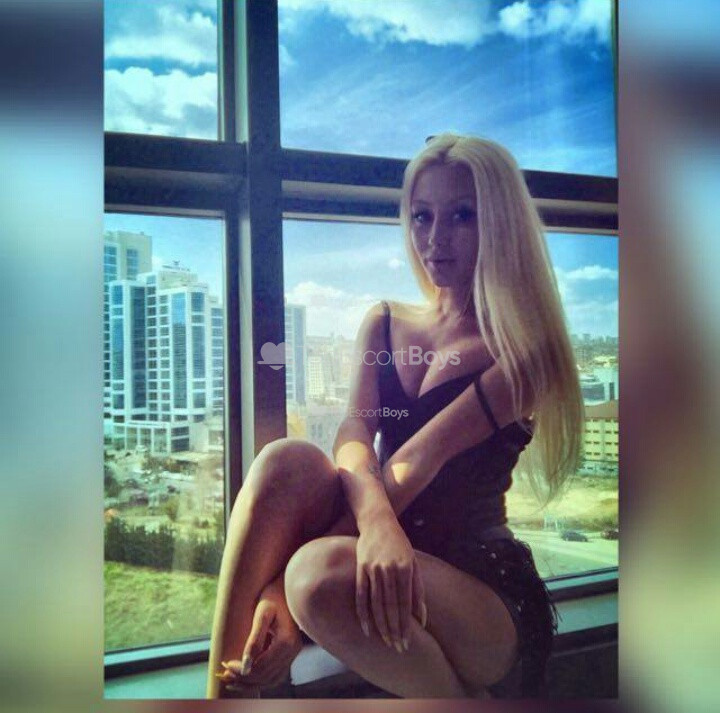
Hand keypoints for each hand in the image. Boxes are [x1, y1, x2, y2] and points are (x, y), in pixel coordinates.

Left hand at [218, 576, 301, 688]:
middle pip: (265, 677)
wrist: (286, 587)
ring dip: (251, 683)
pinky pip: (275, 674)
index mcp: (286, 642)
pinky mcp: (290, 653)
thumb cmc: (272, 595)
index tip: (225, 664)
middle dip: (243, 679)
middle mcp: (293, 651)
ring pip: (271, 680)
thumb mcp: (261, 613)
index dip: (240, 670)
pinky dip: (260, 679)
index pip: (261, 668)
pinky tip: (246, 675)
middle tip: (224, 675)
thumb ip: (254, 640)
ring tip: (231, 681)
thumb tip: (245, 667)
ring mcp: (293, 653)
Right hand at [355, 511, 426, 652]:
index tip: (407, 642)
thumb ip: (418, 590)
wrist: (378, 522)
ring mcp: (373, 569)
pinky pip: (361, 595)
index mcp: (405, 569)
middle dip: (394, 630)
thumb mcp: (414, 563)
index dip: (405, 625)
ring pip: (376, 604)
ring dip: (381, 626)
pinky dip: (362, 613)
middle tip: (397, 648)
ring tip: (385, 642)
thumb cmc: (400, 545)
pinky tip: (366, 629)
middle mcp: (389, 570)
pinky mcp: (360, 568)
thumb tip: (422, 618)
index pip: (405, 604)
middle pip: (390, 607)